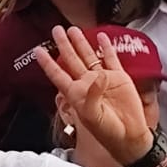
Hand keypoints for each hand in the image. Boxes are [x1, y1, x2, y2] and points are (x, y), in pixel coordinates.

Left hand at [35, 26, 151, 165]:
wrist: (129, 136)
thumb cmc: (107, 131)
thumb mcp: (93, 116)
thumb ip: (92, 95)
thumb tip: (98, 75)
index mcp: (75, 93)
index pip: (57, 74)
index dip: (47, 62)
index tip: (37, 50)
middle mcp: (86, 84)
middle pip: (71, 60)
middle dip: (63, 45)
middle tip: (56, 30)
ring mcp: (102, 79)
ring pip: (89, 56)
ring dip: (81, 43)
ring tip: (74, 29)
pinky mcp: (119, 78)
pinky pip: (111, 59)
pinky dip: (106, 47)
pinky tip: (101, 36)